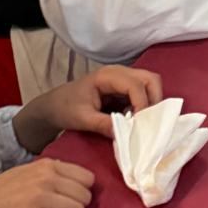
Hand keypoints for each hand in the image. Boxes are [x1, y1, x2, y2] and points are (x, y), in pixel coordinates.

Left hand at [13, 66, 162, 152]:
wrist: (53, 106)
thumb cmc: (65, 108)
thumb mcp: (81, 119)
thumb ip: (103, 124)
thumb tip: (124, 134)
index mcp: (108, 76)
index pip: (135, 85)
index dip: (142, 105)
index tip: (139, 126)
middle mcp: (120, 72)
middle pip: (150, 79)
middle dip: (154, 100)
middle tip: (149, 122)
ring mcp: (123, 79)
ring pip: (150, 84)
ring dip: (151, 103)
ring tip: (143, 122)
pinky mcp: (124, 88)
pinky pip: (143, 93)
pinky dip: (145, 106)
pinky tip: (136, 121)